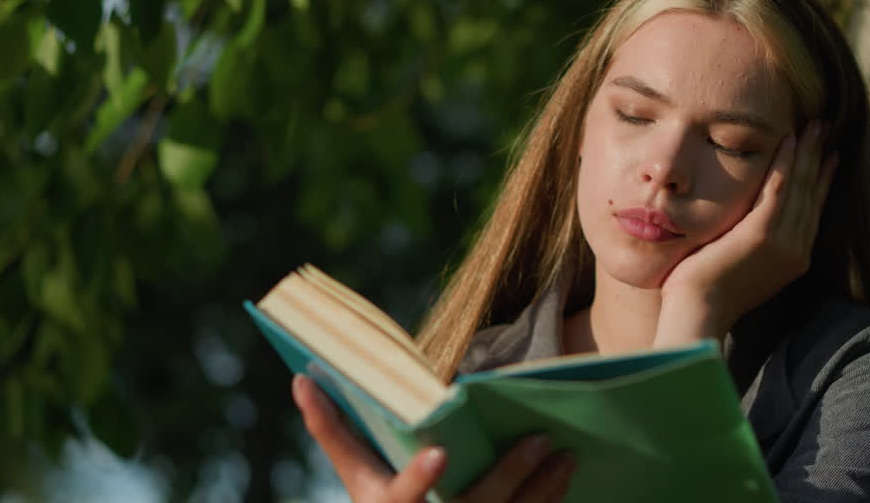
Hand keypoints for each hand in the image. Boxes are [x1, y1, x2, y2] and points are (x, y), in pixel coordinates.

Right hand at [293, 374, 575, 501]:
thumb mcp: (357, 475)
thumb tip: (302, 379)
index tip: (441, 453)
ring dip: (542, 490)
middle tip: (540, 439)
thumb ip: (332, 429)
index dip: (418, 480)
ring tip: (566, 455)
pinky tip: (564, 477)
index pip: (400, 499)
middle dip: (510, 474)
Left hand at [654, 120, 837, 345]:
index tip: (830, 155)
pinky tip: (790, 139)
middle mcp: (797, 249)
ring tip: (816, 124)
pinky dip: (786, 162)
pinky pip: (779, 188)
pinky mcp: (763, 233)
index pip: (814, 209)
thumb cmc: (707, 292)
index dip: (823, 179)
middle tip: (827, 128)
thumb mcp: (740, 263)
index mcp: (794, 258)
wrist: (699, 313)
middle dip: (820, 157)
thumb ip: (750, 242)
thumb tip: (743, 222)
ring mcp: (783, 241)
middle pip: (813, 193)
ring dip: (808, 151)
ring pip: (801, 186)